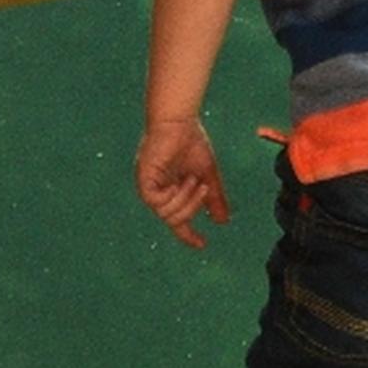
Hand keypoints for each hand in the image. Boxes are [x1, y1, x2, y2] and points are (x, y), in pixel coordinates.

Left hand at [135, 119, 229, 247]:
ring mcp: (150, 188)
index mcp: (171, 192)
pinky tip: (181, 181)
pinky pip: (158, 204)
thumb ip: (214, 198)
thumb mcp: (207, 175)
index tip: (202, 244)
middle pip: (175, 220)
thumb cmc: (190, 142)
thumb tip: (223, 221)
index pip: (178, 221)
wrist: (178, 122)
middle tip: (204, 188)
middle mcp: (159, 192)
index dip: (189, 235)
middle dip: (193, 208)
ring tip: (193, 180)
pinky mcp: (144, 181)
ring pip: (167, 215)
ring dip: (186, 201)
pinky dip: (174, 197)